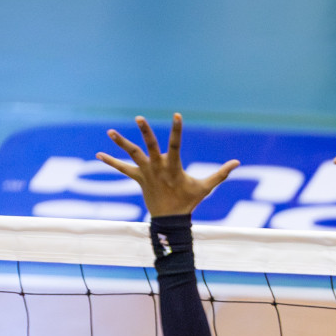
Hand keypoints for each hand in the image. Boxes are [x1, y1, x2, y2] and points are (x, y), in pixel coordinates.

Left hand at [97, 114, 237, 218]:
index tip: (177, 115)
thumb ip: (221, 174)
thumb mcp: (206, 187)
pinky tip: (98, 154)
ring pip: (132, 155)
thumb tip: (237, 162)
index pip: (176, 144)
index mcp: (173, 167)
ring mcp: (146, 173)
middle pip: (149, 146)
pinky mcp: (138, 178)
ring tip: (110, 131)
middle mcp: (158, 167)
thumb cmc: (189, 201)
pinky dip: (111, 162)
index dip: (177, 129)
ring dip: (120, 143)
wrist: (170, 220)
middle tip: (138, 118)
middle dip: (144, 132)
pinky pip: (123, 169)